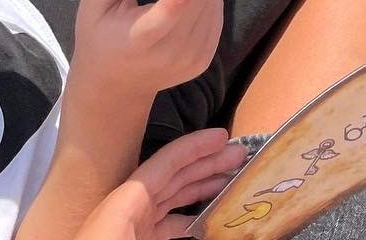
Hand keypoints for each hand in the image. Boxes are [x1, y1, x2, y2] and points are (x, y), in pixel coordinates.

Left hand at [72, 130, 246, 239]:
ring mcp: (129, 226)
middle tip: (239, 156)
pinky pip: (164, 224)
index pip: (166, 162)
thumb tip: (201, 225)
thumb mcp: (125, 230)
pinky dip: (185, 218)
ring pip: (171, 200)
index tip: (223, 136)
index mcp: (126, 202)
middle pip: (173, 177)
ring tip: (231, 181)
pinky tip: (204, 219)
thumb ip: (168, 224)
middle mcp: (128, 208)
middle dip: (207, 165)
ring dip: (200, 189)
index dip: (196, 146)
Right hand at [73, 0, 223, 105]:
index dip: (178, 0)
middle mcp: (170, 52)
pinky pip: (217, 8)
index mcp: (137, 39)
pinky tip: (178, 0)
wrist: (115, 88)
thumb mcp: (95, 1)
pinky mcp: (205, 58)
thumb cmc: (100, 37)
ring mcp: (192, 58)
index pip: (162, 20)